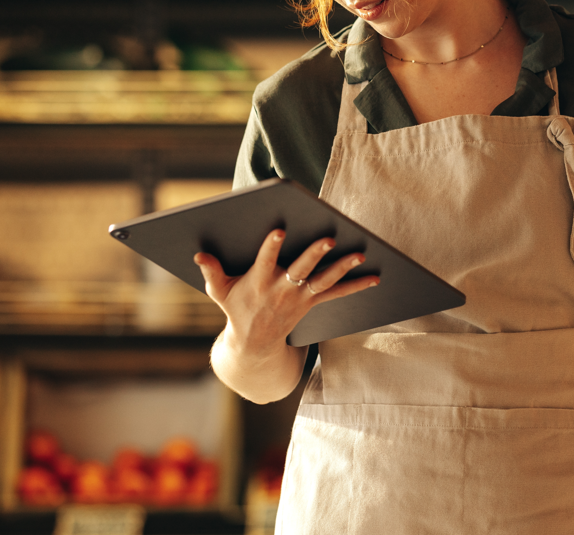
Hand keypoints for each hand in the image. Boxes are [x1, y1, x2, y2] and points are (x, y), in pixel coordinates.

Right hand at [194, 230, 377, 351]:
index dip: (272, 246)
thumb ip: (211, 271)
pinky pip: (337, 293)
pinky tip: (375, 277)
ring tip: (359, 254)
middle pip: (300, 270)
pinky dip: (356, 286)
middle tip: (329, 238)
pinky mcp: (311, 303)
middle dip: (314, 254)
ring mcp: (299, 297)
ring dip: (342, 268)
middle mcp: (281, 289)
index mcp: (258, 282)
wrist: (254, 344)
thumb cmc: (236, 308)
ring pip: (323, 281)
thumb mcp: (220, 292)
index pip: (265, 261)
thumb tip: (198, 254)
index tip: (280, 229)